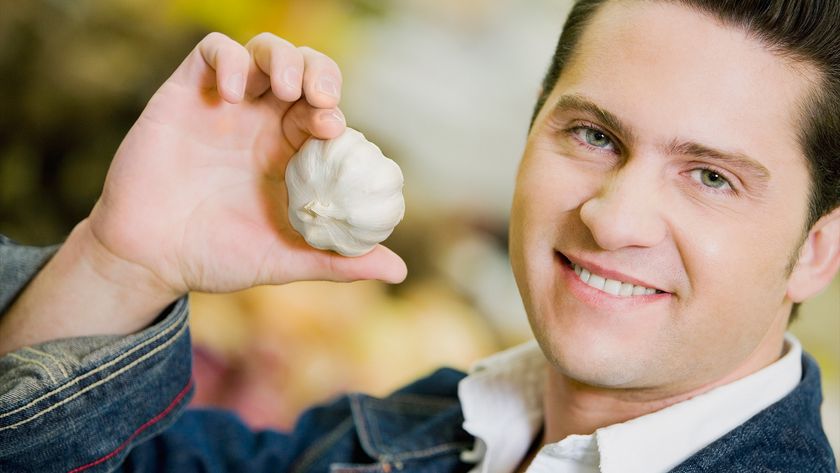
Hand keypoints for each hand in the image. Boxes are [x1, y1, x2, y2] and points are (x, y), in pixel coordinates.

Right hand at [87, 32, 406, 296]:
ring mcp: (224, 105)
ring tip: (286, 89)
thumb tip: (399, 270)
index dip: (334, 110)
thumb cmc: (216, 258)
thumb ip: (338, 262)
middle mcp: (260, 123)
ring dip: (284, 58)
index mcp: (286, 153)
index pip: (323, 111)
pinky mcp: (185, 94)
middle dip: (319, 72)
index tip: (336, 128)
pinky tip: (236, 95)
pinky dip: (231, 59)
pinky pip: (212, 53)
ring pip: (263, 51)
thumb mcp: (285, 260)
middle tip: (322, 98)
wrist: (149, 259)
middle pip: (302, 70)